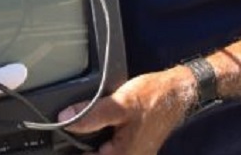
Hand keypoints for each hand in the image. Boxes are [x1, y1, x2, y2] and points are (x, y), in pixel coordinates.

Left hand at [59, 69, 192, 154]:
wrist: (177, 92)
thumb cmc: (152, 98)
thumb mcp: (118, 104)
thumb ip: (91, 115)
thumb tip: (65, 120)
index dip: (73, 148)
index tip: (62, 138)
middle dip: (86, 144)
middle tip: (76, 125)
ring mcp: (135, 154)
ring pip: (105, 151)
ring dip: (95, 141)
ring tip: (86, 125)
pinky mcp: (136, 147)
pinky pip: (114, 148)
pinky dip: (105, 140)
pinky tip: (102, 126)